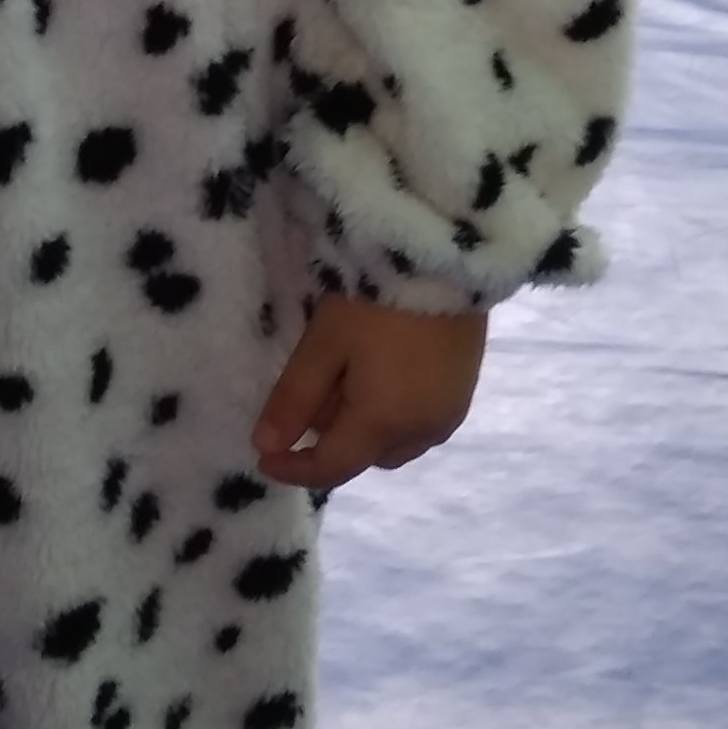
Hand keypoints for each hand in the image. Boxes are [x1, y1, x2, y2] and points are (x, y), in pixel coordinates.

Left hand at [252, 293, 486, 493]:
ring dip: (367, 429)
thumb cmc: (376, 300)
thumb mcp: (324, 344)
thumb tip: (266, 446)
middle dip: (334, 442)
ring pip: (396, 443)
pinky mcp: (465, 391)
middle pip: (366, 457)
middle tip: (315, 393)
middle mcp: (422, 432)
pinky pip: (421, 423)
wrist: (445, 259)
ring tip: (350, 378)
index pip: (331, 468)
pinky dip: (395, 414)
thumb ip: (294, 399)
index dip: (293, 470)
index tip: (262, 457)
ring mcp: (450, 412)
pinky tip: (383, 372)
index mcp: (383, 425)